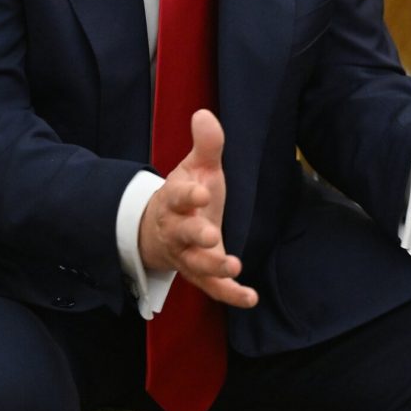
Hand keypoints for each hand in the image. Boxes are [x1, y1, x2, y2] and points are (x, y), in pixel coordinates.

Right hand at [139, 109, 257, 308]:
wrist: (160, 230)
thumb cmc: (184, 195)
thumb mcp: (195, 167)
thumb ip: (206, 144)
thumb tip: (204, 113)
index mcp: (174, 201)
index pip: (177, 196)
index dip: (188, 194)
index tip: (200, 190)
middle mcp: (177, 231)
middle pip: (183, 234)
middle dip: (195, 234)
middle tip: (211, 234)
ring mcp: (187, 256)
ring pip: (195, 265)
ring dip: (213, 268)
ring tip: (234, 266)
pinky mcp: (201, 275)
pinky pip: (213, 289)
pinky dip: (230, 295)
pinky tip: (250, 297)